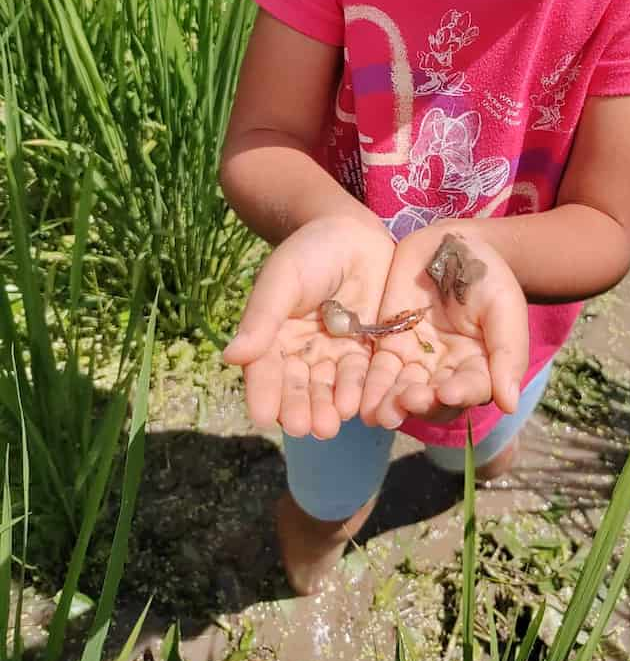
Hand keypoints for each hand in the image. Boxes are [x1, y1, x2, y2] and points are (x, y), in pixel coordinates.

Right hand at [221, 215, 393, 439]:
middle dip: (300, 408)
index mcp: (273, 336)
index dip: (264, 393)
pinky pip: (364, 376)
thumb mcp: (282, 278)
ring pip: (330, 388)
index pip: (265, 370)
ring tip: (331, 424)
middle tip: (303, 428)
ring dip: (330, 408)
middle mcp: (302, 351)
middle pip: (298, 387)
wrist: (355, 232)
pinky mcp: (367, 350)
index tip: (263, 417)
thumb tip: (230, 358)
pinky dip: (362, 393)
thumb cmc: (309, 251)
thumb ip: (262, 317)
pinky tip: (361, 407)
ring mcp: (335, 352)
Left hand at [359, 224, 529, 429]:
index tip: (447, 393)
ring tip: (381, 413)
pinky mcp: (391, 347)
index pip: (473, 388)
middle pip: (436, 400)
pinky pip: (381, 373)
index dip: (461, 394)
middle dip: (422, 404)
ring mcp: (418, 361)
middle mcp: (450, 371)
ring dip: (394, 405)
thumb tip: (510, 404)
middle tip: (409, 399)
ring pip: (406, 393)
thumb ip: (507, 351)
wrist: (448, 241)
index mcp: (482, 364)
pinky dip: (373, 388)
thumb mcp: (503, 304)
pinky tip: (364, 402)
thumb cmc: (485, 272)